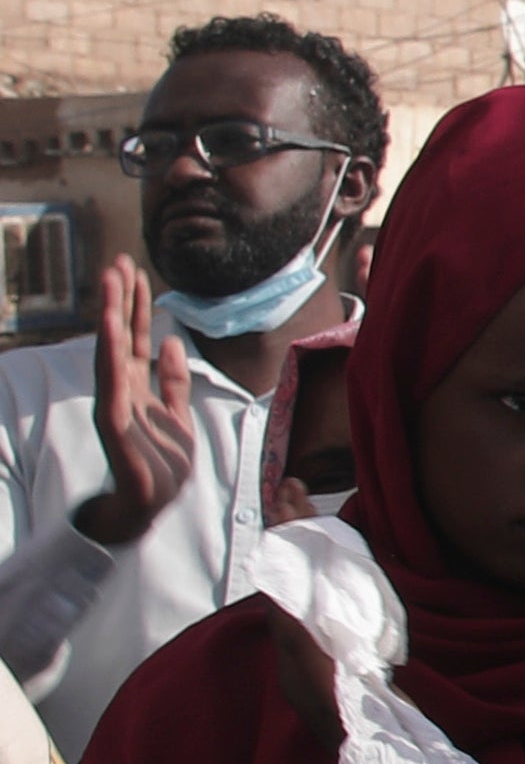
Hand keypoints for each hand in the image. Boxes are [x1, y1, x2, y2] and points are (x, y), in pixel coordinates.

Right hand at [73, 261, 196, 552]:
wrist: (150, 504)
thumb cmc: (161, 463)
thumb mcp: (178, 414)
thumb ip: (175, 380)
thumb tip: (172, 343)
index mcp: (139, 386)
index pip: (135, 337)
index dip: (136, 305)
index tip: (137, 271)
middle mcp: (123, 388)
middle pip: (121, 335)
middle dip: (121, 298)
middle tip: (120, 260)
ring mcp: (116, 401)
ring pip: (110, 348)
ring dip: (109, 312)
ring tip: (110, 278)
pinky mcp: (113, 419)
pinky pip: (111, 379)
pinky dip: (108, 350)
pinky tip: (107, 323)